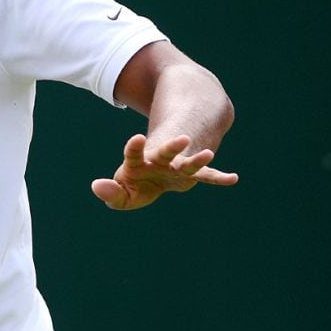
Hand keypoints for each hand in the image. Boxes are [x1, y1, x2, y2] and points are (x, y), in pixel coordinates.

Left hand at [91, 133, 237, 210]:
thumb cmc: (139, 180)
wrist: (161, 166)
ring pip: (187, 162)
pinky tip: (233, 178)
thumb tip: (97, 186)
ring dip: (197, 159)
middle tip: (183, 139)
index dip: (134, 146)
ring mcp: (176, 166)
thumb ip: (111, 193)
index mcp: (138, 160)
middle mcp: (159, 160)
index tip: (138, 137)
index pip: (134, 153)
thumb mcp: (123, 190)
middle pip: (165, 151)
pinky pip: (206, 176)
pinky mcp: (190, 174)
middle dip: (173, 145)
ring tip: (210, 153)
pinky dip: (218, 177)